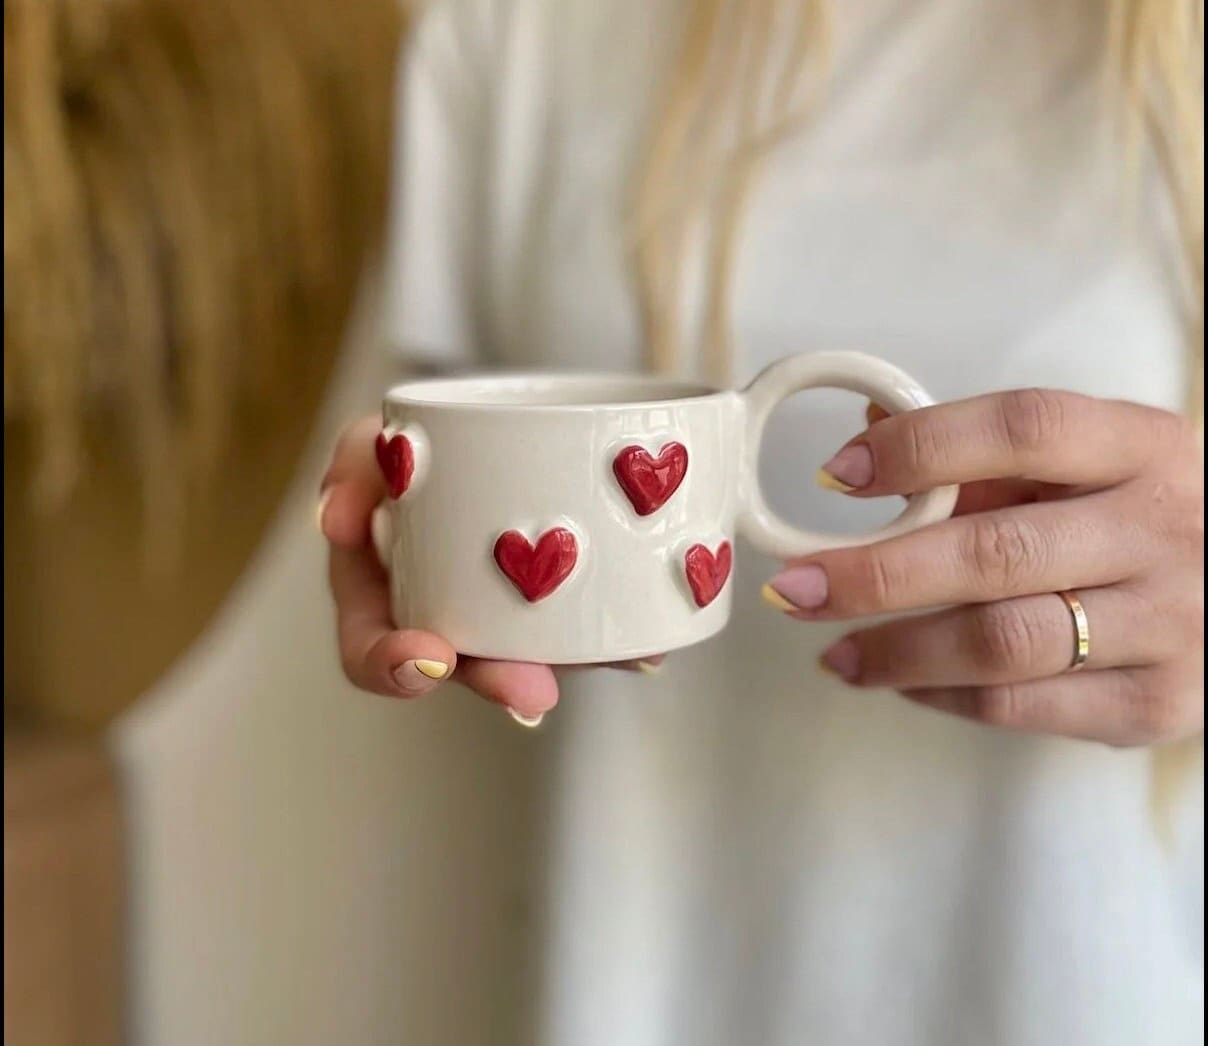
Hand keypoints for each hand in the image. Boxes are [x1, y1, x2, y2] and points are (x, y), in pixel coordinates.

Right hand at [320, 416, 660, 723]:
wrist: (498, 432)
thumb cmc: (421, 445)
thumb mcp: (377, 442)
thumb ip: (353, 464)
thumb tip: (332, 518)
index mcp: (385, 593)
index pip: (371, 651)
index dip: (392, 667)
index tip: (429, 658)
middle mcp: (447, 617)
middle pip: (465, 667)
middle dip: (497, 681)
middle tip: (532, 692)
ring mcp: (507, 615)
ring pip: (535, 653)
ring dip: (572, 665)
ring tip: (622, 661)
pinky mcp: (562, 601)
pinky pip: (588, 626)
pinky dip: (619, 638)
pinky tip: (649, 643)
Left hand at [763, 390, 1203, 745]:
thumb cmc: (1146, 517)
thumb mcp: (1092, 463)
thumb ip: (984, 454)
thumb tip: (865, 430)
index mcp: (1143, 446)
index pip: (1022, 428)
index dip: (919, 447)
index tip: (836, 474)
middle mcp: (1164, 530)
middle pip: (995, 551)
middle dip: (876, 572)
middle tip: (796, 586)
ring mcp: (1171, 624)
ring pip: (1002, 641)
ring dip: (896, 650)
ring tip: (833, 650)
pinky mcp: (1157, 704)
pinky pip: (1022, 705)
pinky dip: (943, 694)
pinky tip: (900, 681)